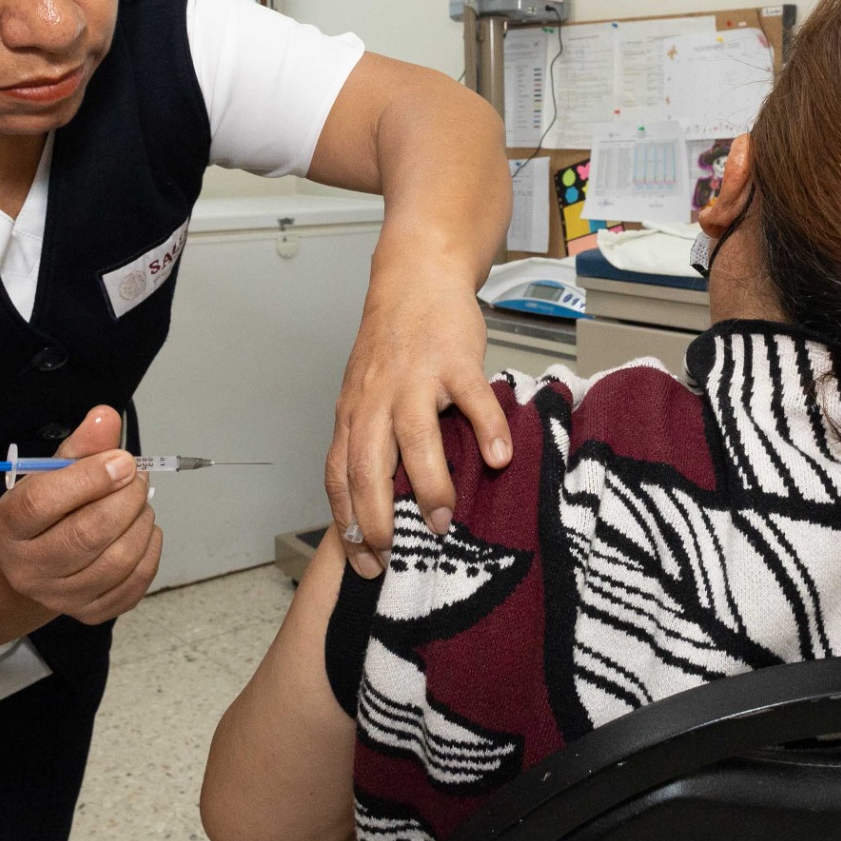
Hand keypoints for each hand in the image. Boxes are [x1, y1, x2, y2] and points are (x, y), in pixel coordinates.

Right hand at [0, 407, 161, 623]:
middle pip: (87, 534)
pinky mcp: (90, 614)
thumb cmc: (46, 510)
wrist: (33, 564)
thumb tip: (107, 415)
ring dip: (142, 522)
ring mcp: (59, 598)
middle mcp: (28, 569)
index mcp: (10, 527)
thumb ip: (81, 445)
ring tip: (139, 503)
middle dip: (126, 498)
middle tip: (137, 479)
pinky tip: (144, 531)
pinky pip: (135, 583)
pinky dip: (151, 550)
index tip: (122, 461)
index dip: (90, 477)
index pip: (42, 502)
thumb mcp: (52, 473)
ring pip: (118, 560)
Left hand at [325, 261, 509, 579]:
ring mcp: (415, 379)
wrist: (416, 279)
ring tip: (442, 522)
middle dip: (375, 519)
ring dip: (429, 486)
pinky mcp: (454, 360)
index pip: (339, 475)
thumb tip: (383, 500)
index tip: (360, 561)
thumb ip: (371, 438)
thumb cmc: (394, 344)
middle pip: (366, 467)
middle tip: (391, 556)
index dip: (346, 522)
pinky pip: (472, 400)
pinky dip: (487, 430)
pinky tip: (501, 458)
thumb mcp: (367, 394)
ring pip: (415, 439)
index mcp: (354, 413)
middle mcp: (376, 400)